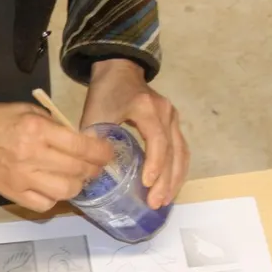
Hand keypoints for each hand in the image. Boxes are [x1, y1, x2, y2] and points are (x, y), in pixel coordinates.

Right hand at [0, 102, 113, 210]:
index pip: (80, 146)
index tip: (108, 153)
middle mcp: (32, 156)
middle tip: (96, 167)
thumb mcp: (30, 112)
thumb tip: (82, 142)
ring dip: (78, 185)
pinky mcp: (14, 194)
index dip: (101, 152)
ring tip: (77, 178)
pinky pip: (45, 205)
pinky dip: (56, 198)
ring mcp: (23, 179)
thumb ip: (56, 127)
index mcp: (37, 131)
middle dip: (94, 169)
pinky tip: (55, 188)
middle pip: (78, 170)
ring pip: (66, 191)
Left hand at [79, 58, 189, 207]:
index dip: (154, 163)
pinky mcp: (173, 123)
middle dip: (166, 180)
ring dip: (175, 178)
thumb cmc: (105, 91)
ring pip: (181, 152)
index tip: (147, 184)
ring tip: (164, 200)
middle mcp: (166, 112)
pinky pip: (181, 149)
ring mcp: (173, 117)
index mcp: (146, 108)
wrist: (119, 68)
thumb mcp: (95, 112)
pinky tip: (171, 186)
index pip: (157, 139)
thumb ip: (93, 139)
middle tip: (155, 203)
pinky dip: (178, 169)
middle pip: (173, 150)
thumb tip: (89, 172)